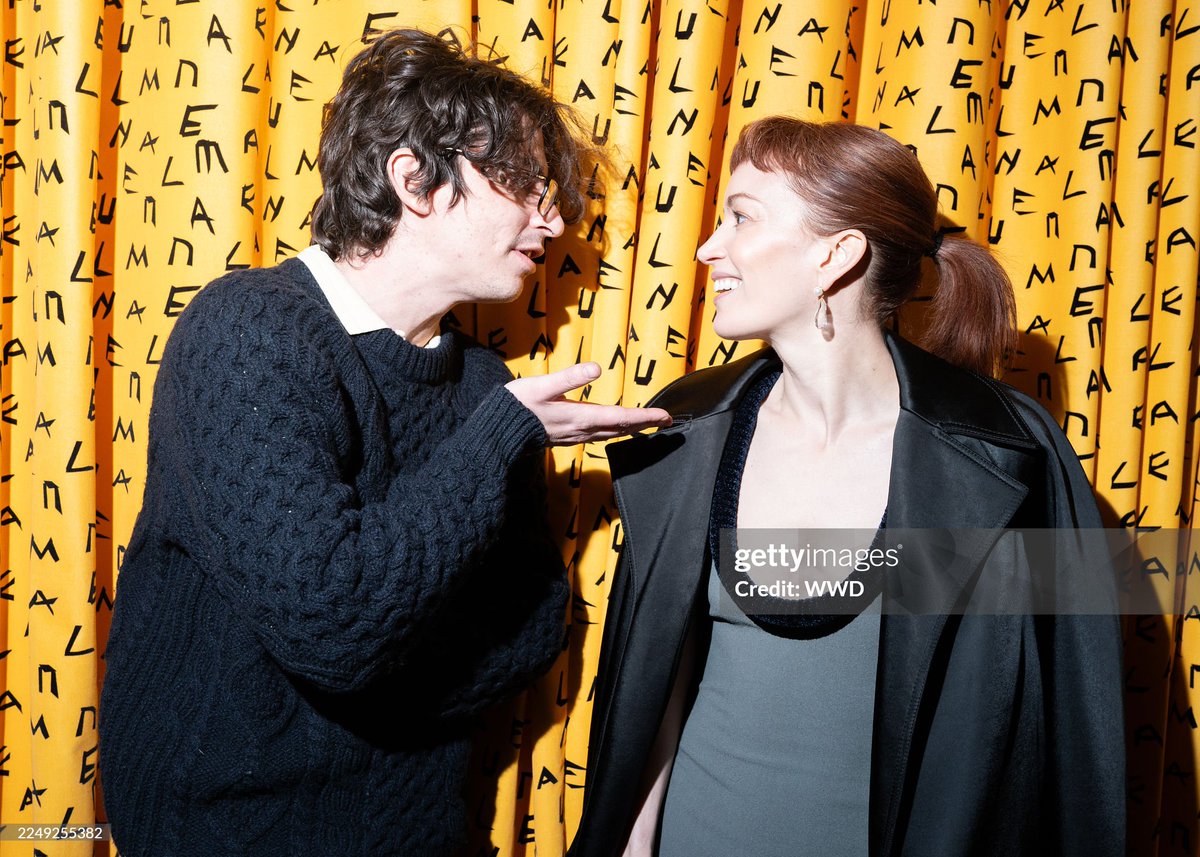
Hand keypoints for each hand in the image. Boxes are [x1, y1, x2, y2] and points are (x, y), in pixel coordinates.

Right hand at [505, 362, 671, 445]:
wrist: (499, 431)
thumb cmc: (518, 406)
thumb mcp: (543, 385)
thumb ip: (570, 377)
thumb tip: (596, 368)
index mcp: (581, 417)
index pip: (622, 417)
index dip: (646, 417)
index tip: (666, 417)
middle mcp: (582, 430)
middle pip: (621, 428)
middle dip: (645, 425)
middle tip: (666, 421)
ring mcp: (575, 436)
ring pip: (611, 433)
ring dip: (630, 429)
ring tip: (646, 424)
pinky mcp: (568, 436)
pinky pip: (599, 435)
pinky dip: (614, 430)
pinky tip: (613, 427)